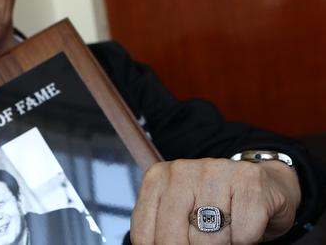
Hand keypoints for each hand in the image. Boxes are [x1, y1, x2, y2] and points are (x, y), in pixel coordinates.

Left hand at [130, 158, 300, 243]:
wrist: (265, 184)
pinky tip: (243, 226)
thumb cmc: (216, 205)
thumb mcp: (180, 215)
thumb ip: (164, 231)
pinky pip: (242, 234)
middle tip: (201, 243)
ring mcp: (215, 172)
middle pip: (173, 238)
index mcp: (157, 179)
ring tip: (225, 235)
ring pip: (209, 239)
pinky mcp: (249, 181)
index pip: (145, 234)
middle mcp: (182, 171)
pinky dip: (244, 240)